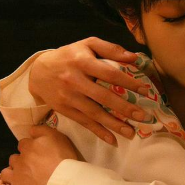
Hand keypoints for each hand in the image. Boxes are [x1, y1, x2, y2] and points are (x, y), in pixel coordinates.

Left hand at [0, 125, 82, 184]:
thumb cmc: (63, 160)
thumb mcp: (58, 137)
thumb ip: (42, 130)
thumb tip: (31, 130)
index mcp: (28, 147)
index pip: (23, 144)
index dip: (29, 148)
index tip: (36, 153)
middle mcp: (19, 161)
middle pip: (14, 158)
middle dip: (20, 161)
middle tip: (31, 166)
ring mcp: (15, 177)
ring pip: (5, 172)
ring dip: (11, 172)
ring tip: (19, 176)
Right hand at [29, 38, 147, 145]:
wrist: (39, 72)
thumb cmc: (69, 56)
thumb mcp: (87, 45)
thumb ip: (110, 49)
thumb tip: (133, 58)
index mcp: (82, 61)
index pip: (109, 74)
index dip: (128, 82)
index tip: (145, 90)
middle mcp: (74, 80)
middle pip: (103, 97)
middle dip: (124, 108)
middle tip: (143, 117)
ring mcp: (69, 97)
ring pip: (94, 113)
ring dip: (114, 125)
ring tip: (131, 133)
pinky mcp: (64, 110)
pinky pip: (84, 123)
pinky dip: (98, 132)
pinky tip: (112, 140)